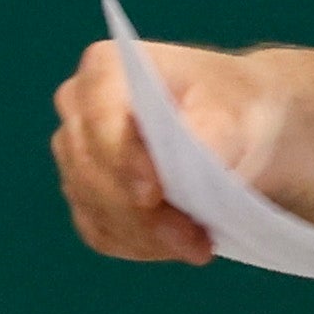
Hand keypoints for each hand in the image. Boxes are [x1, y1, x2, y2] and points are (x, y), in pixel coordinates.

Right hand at [53, 36, 297, 264]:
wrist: (236, 129)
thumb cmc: (231, 105)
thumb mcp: (235, 110)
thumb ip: (211, 130)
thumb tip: (195, 156)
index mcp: (107, 68)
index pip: (100, 115)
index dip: (121, 157)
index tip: (154, 193)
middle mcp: (78, 108)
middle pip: (91, 170)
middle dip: (141, 212)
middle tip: (196, 239)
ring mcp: (76, 154)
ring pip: (95, 206)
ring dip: (146, 235)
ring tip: (198, 244)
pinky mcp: (86, 194)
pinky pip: (99, 230)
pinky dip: (139, 245)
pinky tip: (177, 246)